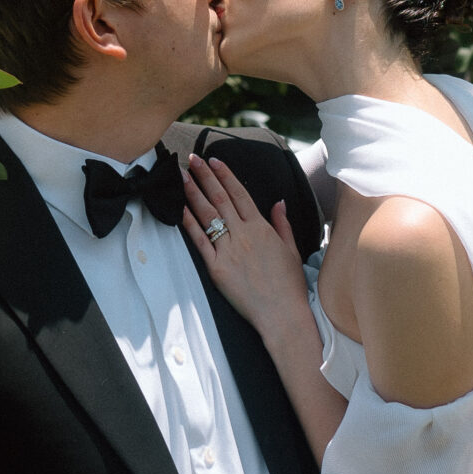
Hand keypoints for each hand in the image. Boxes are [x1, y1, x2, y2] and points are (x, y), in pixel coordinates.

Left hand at [183, 153, 311, 346]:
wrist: (282, 314)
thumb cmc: (289, 285)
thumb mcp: (291, 250)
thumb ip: (282, 224)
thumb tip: (278, 202)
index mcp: (262, 228)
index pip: (240, 193)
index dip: (225, 175)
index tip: (214, 161)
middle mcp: (244, 234)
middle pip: (220, 199)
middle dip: (205, 176)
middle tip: (192, 159)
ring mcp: (229, 250)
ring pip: (208, 215)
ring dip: (193, 193)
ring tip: (182, 176)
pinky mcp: (217, 268)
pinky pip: (200, 241)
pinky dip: (190, 223)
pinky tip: (181, 209)